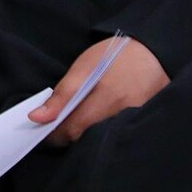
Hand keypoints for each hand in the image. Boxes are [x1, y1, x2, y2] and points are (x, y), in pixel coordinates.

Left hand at [29, 37, 169, 145]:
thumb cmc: (115, 56)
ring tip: (78, 116)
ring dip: (85, 132)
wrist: (155, 52)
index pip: (73, 132)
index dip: (55, 134)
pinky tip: (97, 118)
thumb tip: (36, 117)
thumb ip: (61, 95)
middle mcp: (123, 116)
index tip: (45, 129)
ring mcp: (135, 121)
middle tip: (60, 122)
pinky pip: (116, 134)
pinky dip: (102, 130)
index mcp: (106, 100)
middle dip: (69, 134)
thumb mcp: (83, 68)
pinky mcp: (142, 123)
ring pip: (100, 138)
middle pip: (87, 138)